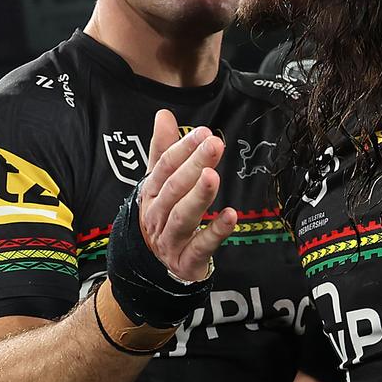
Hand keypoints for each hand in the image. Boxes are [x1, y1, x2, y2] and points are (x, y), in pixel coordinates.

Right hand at [138, 109, 236, 281]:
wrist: (155, 266)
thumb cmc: (162, 216)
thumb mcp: (159, 182)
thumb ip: (163, 149)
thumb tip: (163, 115)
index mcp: (152, 193)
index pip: (165, 167)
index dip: (183, 148)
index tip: (203, 133)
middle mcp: (157, 215)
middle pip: (174, 188)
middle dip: (194, 165)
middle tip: (214, 145)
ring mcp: (170, 240)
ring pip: (182, 217)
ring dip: (199, 196)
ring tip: (213, 176)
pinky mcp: (186, 260)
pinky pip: (200, 246)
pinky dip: (215, 232)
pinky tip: (230, 216)